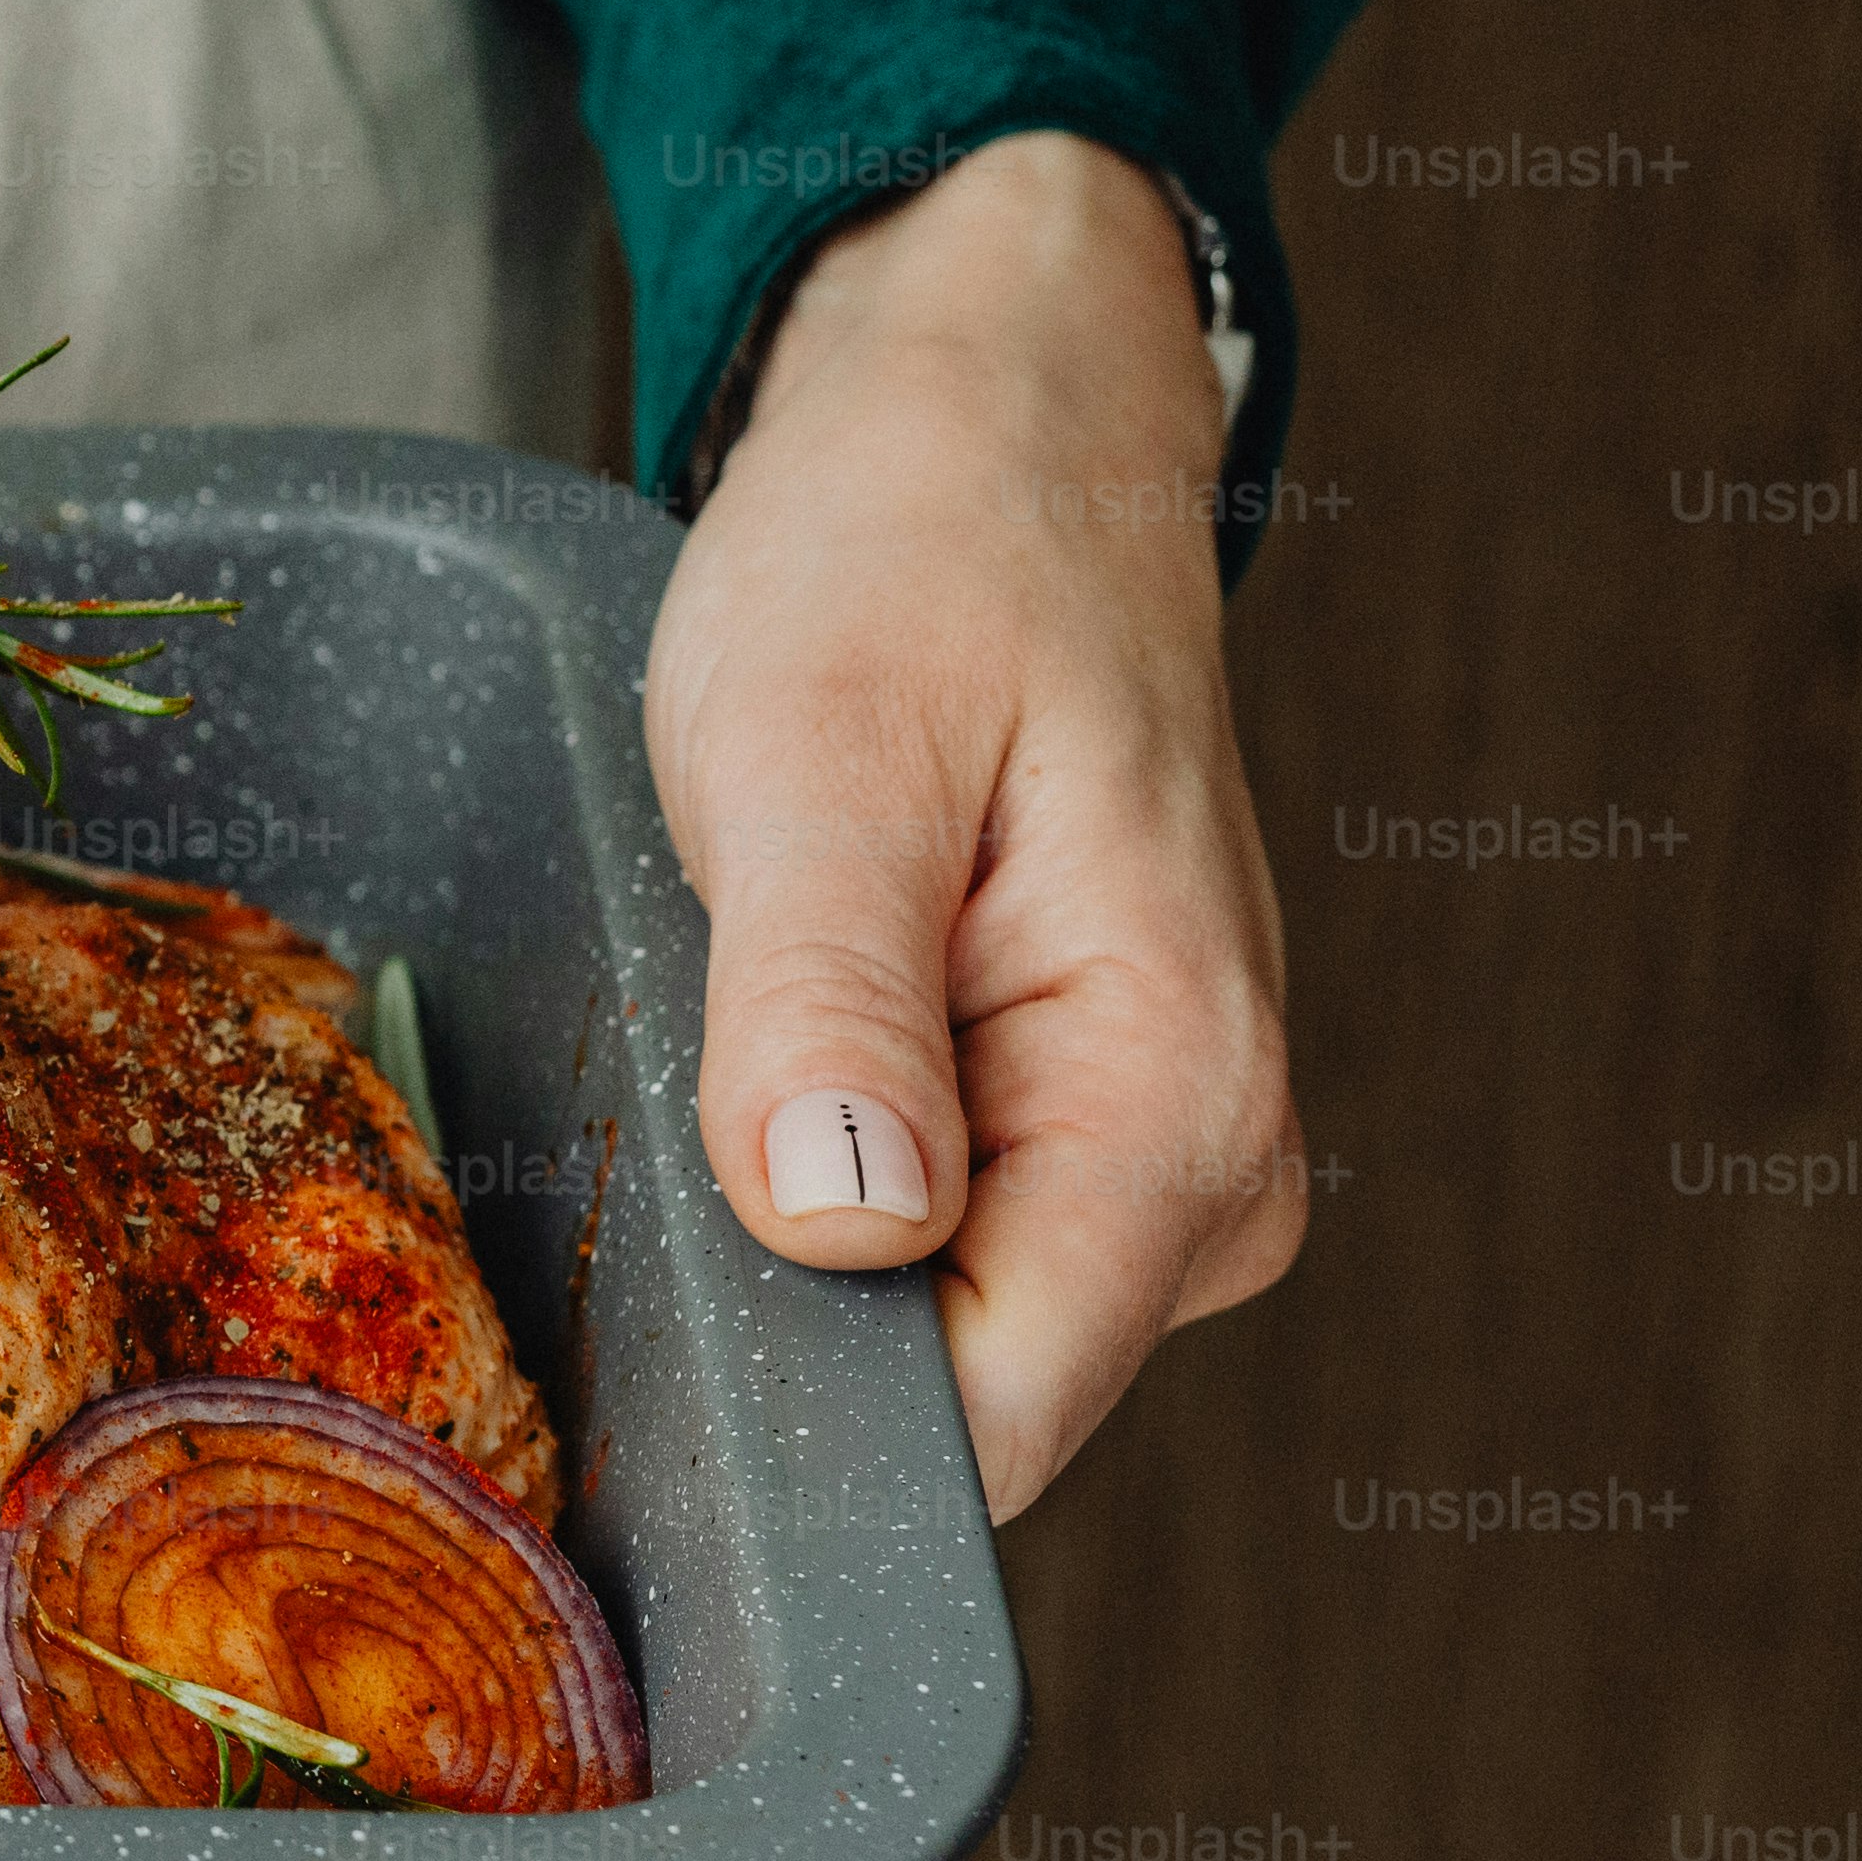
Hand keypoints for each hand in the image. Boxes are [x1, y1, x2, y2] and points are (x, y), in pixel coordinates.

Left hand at [641, 130, 1301, 1516]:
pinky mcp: (1084, 1142)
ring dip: (789, 1214)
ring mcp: (1155, 1173)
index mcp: (1179, 1100)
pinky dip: (819, 1167)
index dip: (800, 1419)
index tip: (653, 1290)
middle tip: (684, 1067)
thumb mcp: (822, 750)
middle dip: (779, 1301)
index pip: (992, 1425)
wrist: (999, 435)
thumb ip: (827, 1004)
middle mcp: (1208, 1178)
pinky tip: (782, 1028)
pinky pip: (930, 1251)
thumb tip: (843, 1228)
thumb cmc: (915, 557)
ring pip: (925, 1332)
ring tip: (744, 1005)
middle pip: (951, 1403)